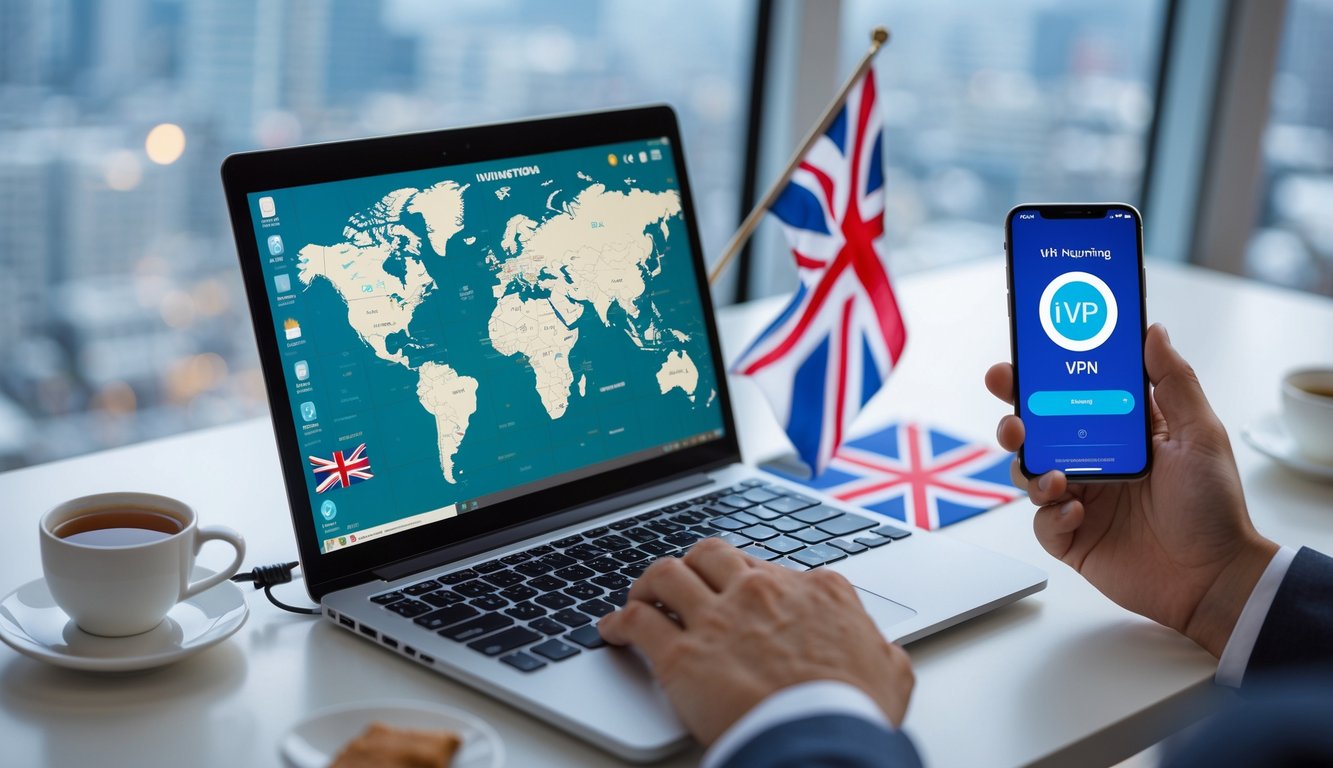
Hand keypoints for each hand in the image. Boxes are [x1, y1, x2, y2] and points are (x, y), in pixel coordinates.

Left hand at [598, 538, 912, 744]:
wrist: (822, 740)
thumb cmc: (855, 711)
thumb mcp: (891, 670)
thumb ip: (879, 650)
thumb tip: (880, 652)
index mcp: (814, 589)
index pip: (767, 563)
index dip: (745, 577)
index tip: (737, 591)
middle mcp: (761, 590)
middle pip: (711, 552)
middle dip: (693, 563)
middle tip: (684, 582)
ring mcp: (719, 617)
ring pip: (666, 572)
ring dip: (648, 582)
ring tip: (641, 596)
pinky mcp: (682, 654)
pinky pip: (636, 622)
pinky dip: (618, 622)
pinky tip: (611, 630)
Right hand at [986, 323, 1277, 656]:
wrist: (1214, 577)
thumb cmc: (1214, 506)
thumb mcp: (1199, 433)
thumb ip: (1173, 380)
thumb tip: (1153, 332)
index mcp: (1120, 432)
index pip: (1070, 395)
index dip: (1040, 379)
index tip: (1020, 363)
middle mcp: (1094, 462)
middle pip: (1037, 432)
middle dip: (1014, 420)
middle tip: (1013, 420)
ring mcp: (1080, 499)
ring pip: (1029, 473)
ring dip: (1030, 468)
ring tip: (1052, 476)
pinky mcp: (1072, 537)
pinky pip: (1042, 522)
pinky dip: (1051, 515)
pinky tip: (1076, 512)